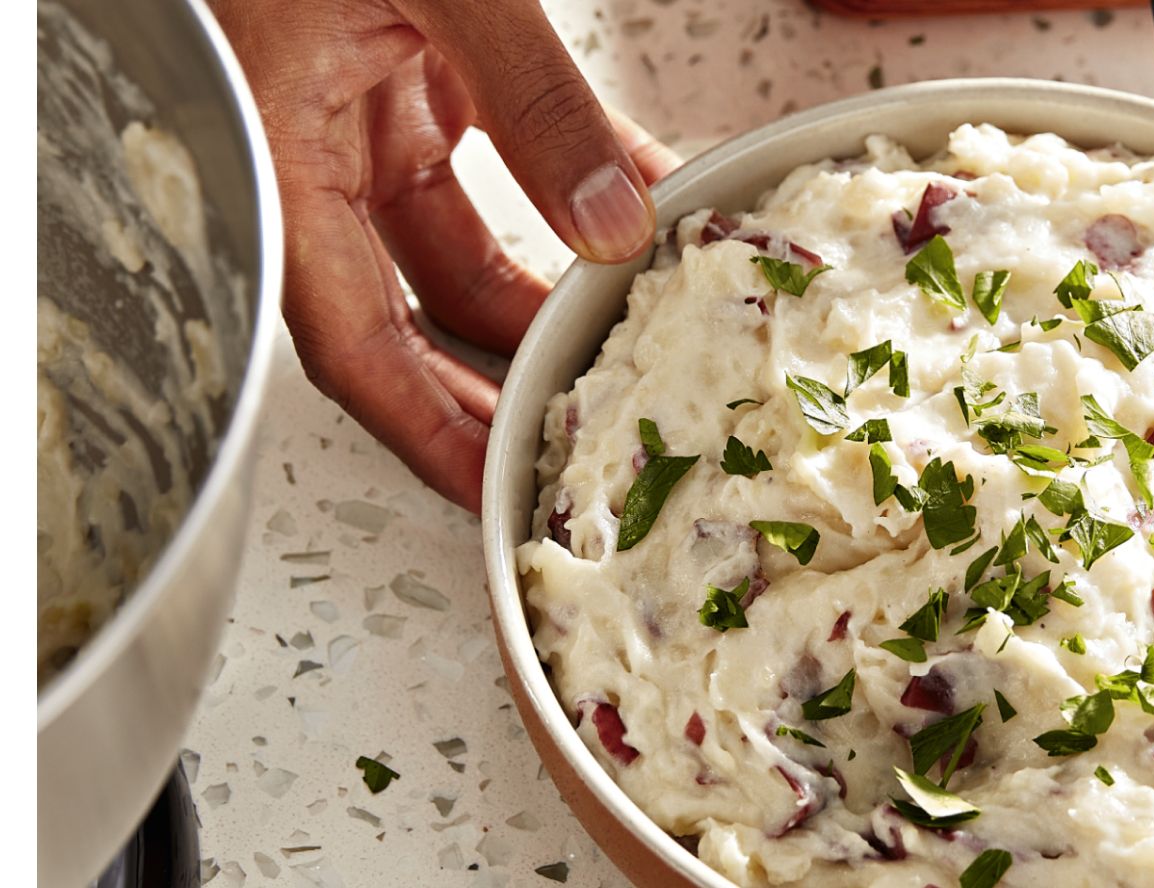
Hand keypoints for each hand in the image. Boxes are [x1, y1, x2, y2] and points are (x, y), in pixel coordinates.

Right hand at [216, 0, 682, 510]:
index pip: (349, 343)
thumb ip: (532, 101)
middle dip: (494, 382)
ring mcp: (354, 107)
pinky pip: (484, 160)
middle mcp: (307, 144)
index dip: (426, 432)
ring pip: (450, 244)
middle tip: (582, 447)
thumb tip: (616, 223)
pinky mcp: (398, 68)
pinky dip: (564, 189)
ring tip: (630, 345)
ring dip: (543, 290)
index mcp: (276, 148)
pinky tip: (642, 213)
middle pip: (404, 313)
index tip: (496, 496)